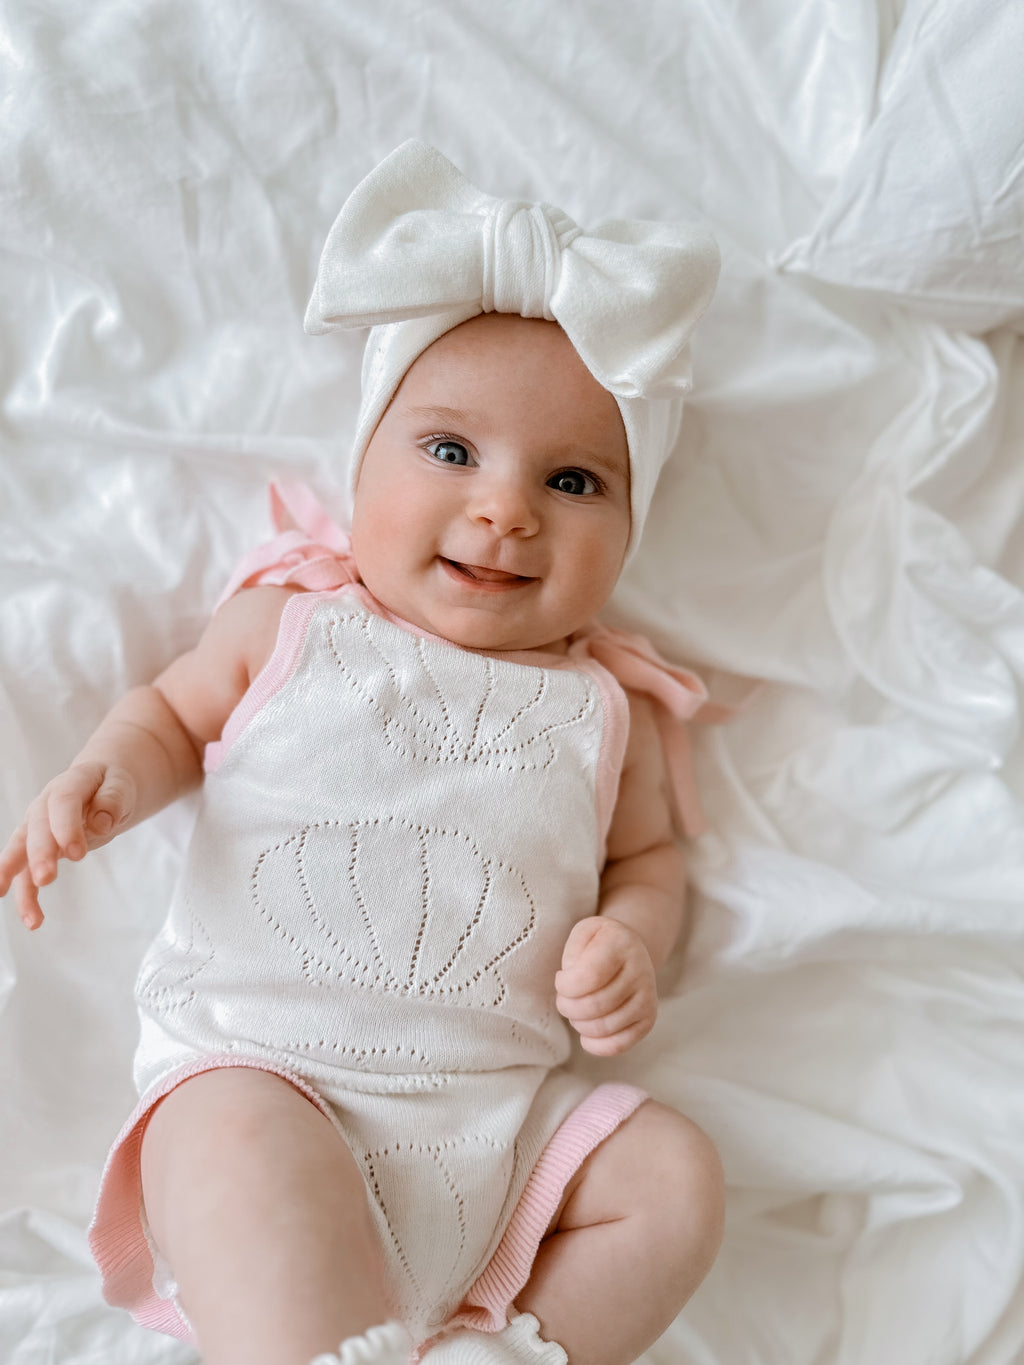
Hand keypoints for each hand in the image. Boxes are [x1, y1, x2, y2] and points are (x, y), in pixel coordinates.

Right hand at [0, 762, 135, 929]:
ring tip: (26, 910)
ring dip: (17, 878)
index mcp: (70, 783)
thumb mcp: (121, 785)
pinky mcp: (38, 848)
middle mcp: (45, 804)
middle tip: (46, 878)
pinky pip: (27, 872)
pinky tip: (33, 921)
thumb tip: (102, 823)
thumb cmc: (111, 784)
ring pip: (20, 850)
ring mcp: (37, 826)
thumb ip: (113, 799)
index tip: (77, 855)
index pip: (64, 801)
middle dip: (39, 854)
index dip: (66, 826)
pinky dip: (27, 896)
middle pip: (37, 828)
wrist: (100, 783)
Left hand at [555, 915, 657, 1055]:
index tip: (561, 979)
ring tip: (577, 1009)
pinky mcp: (648, 1019)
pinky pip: (618, 1045)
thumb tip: (573, 987)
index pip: (587, 977)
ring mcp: (647, 998)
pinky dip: (595, 1044)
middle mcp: (640, 972)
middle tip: (564, 998)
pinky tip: (586, 1033)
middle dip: (567, 1006)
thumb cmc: (599, 943)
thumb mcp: (583, 932)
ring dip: (578, 1023)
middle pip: (592, 1006)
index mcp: (622, 944)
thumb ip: (573, 953)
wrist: (631, 950)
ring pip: (602, 1028)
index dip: (564, 985)